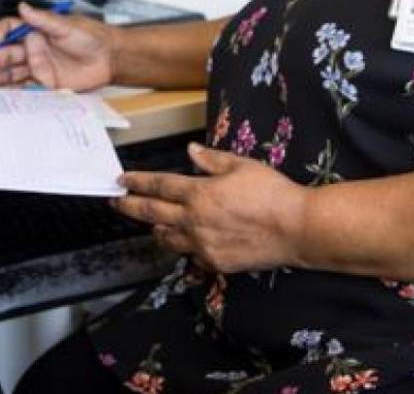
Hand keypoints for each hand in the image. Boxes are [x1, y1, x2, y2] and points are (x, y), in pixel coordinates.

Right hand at [0, 2, 114, 91]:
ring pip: (14, 70)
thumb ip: (43, 19)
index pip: (11, 29)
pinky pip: (28, 86)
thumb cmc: (91, 37)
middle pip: (9, 52)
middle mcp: (35, 48)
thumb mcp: (66, 26)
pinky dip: (18, 89)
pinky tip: (11, 91)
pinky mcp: (46, 82)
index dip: (1, 32)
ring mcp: (39, 66)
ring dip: (3, 74)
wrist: (109, 58)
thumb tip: (23, 7)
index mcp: (37, 31)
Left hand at [114, 143, 307, 273]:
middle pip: (151, 213)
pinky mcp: (214, 263)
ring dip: (155, 229)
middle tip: (116, 203)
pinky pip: (189, 256)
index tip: (122, 180)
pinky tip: (185, 241)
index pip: (158, 185)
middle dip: (129, 206)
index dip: (137, 182)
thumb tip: (191, 150)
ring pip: (165, 238)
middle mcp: (194, 220)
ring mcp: (202, 245)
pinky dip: (183, 247)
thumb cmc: (272, 193)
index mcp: (199, 193)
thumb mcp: (241, 165)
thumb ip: (211, 160)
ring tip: (152, 223)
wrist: (297, 229)